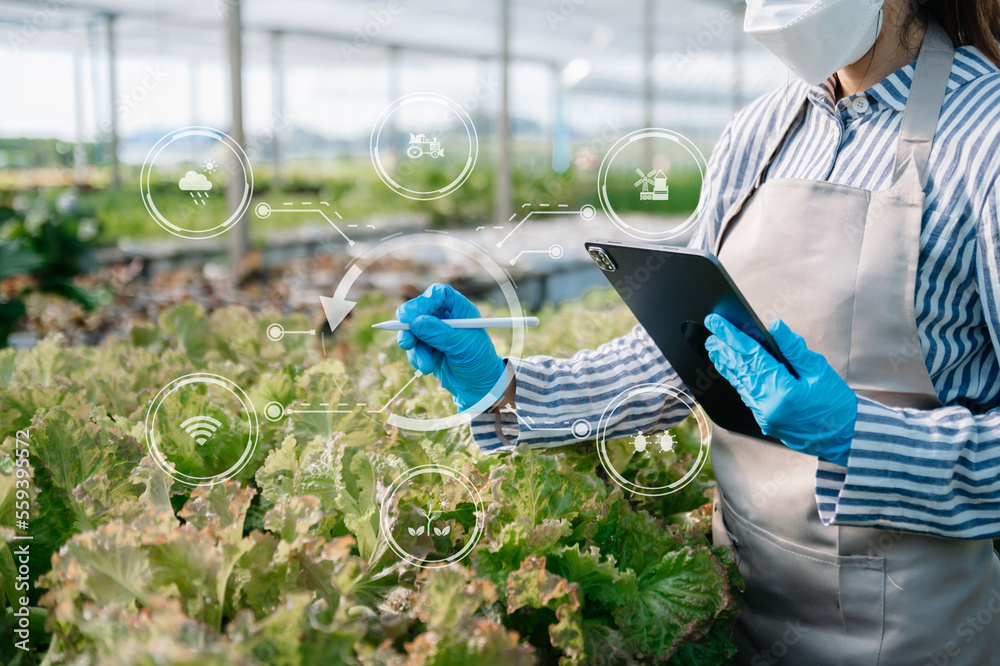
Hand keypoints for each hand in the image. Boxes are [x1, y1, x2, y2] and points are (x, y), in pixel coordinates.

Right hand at [396, 284, 507, 410]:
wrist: (478, 386)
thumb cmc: (478, 362)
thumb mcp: (462, 347)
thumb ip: (439, 333)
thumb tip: (415, 322)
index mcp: (459, 308)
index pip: (437, 294)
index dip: (422, 303)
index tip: (408, 317)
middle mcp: (445, 316)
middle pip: (418, 310)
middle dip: (409, 327)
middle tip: (406, 342)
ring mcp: (434, 331)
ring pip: (411, 331)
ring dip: (415, 350)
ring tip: (427, 366)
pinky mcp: (426, 346)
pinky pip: (412, 347)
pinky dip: (416, 358)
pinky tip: (428, 367)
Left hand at [703, 315, 856, 465]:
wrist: (843, 438)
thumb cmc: (836, 404)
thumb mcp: (820, 370)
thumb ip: (794, 348)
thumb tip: (775, 327)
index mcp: (782, 391)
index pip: (751, 356)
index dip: (732, 337)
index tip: (717, 322)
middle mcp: (767, 405)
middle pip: (740, 370)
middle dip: (724, 348)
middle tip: (711, 331)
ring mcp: (764, 415)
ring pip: (740, 383)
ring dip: (726, 364)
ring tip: (715, 348)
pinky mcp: (765, 420)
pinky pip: (746, 395)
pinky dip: (737, 379)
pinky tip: (731, 369)